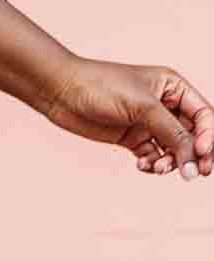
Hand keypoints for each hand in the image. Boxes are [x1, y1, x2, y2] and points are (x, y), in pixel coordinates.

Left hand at [43, 56, 212, 179]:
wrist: (60, 91)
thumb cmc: (100, 86)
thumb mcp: (143, 107)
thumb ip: (172, 134)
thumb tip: (195, 164)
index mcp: (173, 88)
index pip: (205, 116)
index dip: (208, 137)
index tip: (200, 154)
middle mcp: (165, 105)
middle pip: (193, 136)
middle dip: (193, 155)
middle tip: (194, 174)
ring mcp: (148, 123)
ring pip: (174, 150)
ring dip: (171, 162)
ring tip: (156, 167)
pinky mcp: (132, 137)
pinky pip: (154, 156)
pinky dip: (153, 164)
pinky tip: (142, 165)